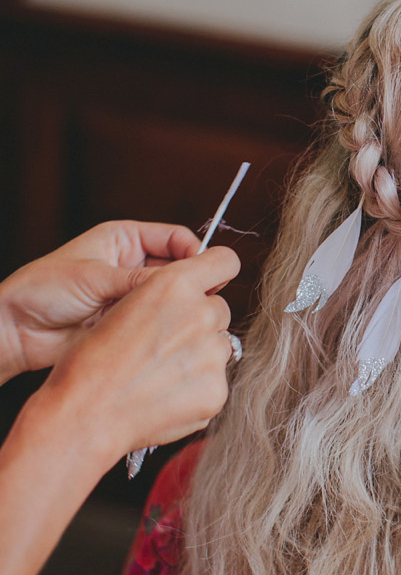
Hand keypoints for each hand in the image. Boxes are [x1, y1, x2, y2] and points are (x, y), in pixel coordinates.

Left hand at [0, 221, 203, 381]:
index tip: (207, 272)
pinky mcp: (128, 323)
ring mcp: (131, 296)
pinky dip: (165, 328)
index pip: (175, 239)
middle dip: (191, 283)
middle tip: (202, 299)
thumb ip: (142, 280)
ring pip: (172, 299)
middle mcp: (132, 266)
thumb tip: (185, 282)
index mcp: (124, 240)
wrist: (15, 331)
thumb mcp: (96, 277)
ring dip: (179, 308)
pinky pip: (157, 323)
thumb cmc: (42, 290)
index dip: (195, 253)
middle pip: (179, 270)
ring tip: (184, 319)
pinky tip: (169, 335)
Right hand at [21, 245, 241, 474]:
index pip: (224, 261)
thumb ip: (166, 297)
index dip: (217, 272)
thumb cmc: (91, 361)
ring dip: (199, 357)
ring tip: (159, 375)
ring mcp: (212, 354)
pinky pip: (215, 383)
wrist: (84, 414)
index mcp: (174, 284)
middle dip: (200, 323)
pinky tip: (164, 397)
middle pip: (219, 310)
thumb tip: (190, 299)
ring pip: (219, 348)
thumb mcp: (124, 306)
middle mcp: (200, 313)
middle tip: (165, 345)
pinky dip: (197, 390)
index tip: (211, 283)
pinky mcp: (217, 390)